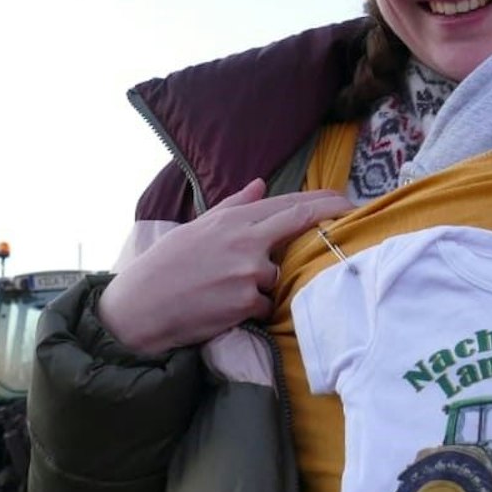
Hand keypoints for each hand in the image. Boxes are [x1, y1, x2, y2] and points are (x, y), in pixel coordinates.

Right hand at [95, 179, 350, 354]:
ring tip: (225, 288)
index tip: (345, 200)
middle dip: (329, 220)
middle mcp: (245, 241)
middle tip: (351, 218)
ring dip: (263, 283)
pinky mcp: (246, 303)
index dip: (322, 202)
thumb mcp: (196, 227)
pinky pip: (264, 304)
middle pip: (299, 226)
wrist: (140, 307)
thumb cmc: (165, 265)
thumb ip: (233, 205)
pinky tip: (222, 307)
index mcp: (232, 220)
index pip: (288, 206)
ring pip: (278, 276)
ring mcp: (248, 272)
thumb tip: (260, 184)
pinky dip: (250, 307)